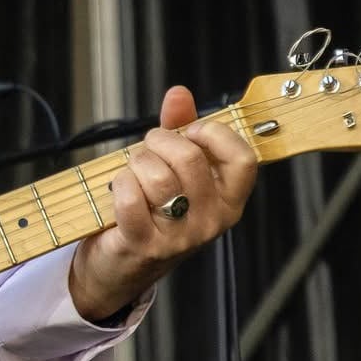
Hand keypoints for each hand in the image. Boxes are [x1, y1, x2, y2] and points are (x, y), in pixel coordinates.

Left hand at [67, 85, 258, 322]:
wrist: (120, 268)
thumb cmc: (152, 213)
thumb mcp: (174, 171)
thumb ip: (180, 129)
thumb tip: (179, 93)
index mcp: (228, 200)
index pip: (242, 158)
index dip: (213, 133)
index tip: (190, 130)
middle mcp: (211, 221)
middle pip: (190, 159)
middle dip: (159, 141)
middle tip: (148, 147)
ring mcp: (180, 237)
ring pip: (158, 177)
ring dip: (135, 163)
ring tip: (132, 171)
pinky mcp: (145, 245)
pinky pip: (130, 199)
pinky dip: (118, 185)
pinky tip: (118, 189)